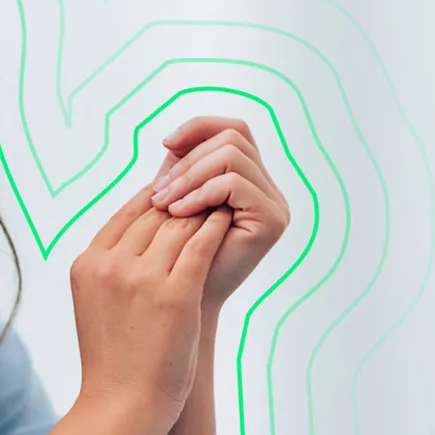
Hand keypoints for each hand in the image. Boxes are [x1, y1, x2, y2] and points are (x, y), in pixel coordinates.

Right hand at [71, 181, 232, 429]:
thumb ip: (110, 265)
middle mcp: (111, 265)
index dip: (155, 198)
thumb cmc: (114, 358)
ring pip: (179, 224)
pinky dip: (214, 227)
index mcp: (87, 263)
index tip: (176, 193)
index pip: (126, 213)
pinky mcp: (175, 294)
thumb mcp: (95, 302)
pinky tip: (226, 219)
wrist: (121, 404)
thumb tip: (135, 232)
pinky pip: (200, 245)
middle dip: (182, 200)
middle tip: (207, 187)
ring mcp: (142, 278)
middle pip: (154, 214)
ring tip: (221, 198)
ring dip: (202, 208)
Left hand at [148, 117, 289, 306]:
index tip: (165, 144)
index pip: (234, 130)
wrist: (182, 306)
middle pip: (234, 137)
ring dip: (190, 175)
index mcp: (249, 179)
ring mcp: (275, 204)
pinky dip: (201, 192)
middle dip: (189, 159)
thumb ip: (182, 170)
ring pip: (233, 155)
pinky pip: (235, 183)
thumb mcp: (176, 203)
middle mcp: (268, 188)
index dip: (199, 128)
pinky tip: (179, 213)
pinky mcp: (273, 220)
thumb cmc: (175, 259)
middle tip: (159, 191)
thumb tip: (172, 138)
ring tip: (165, 204)